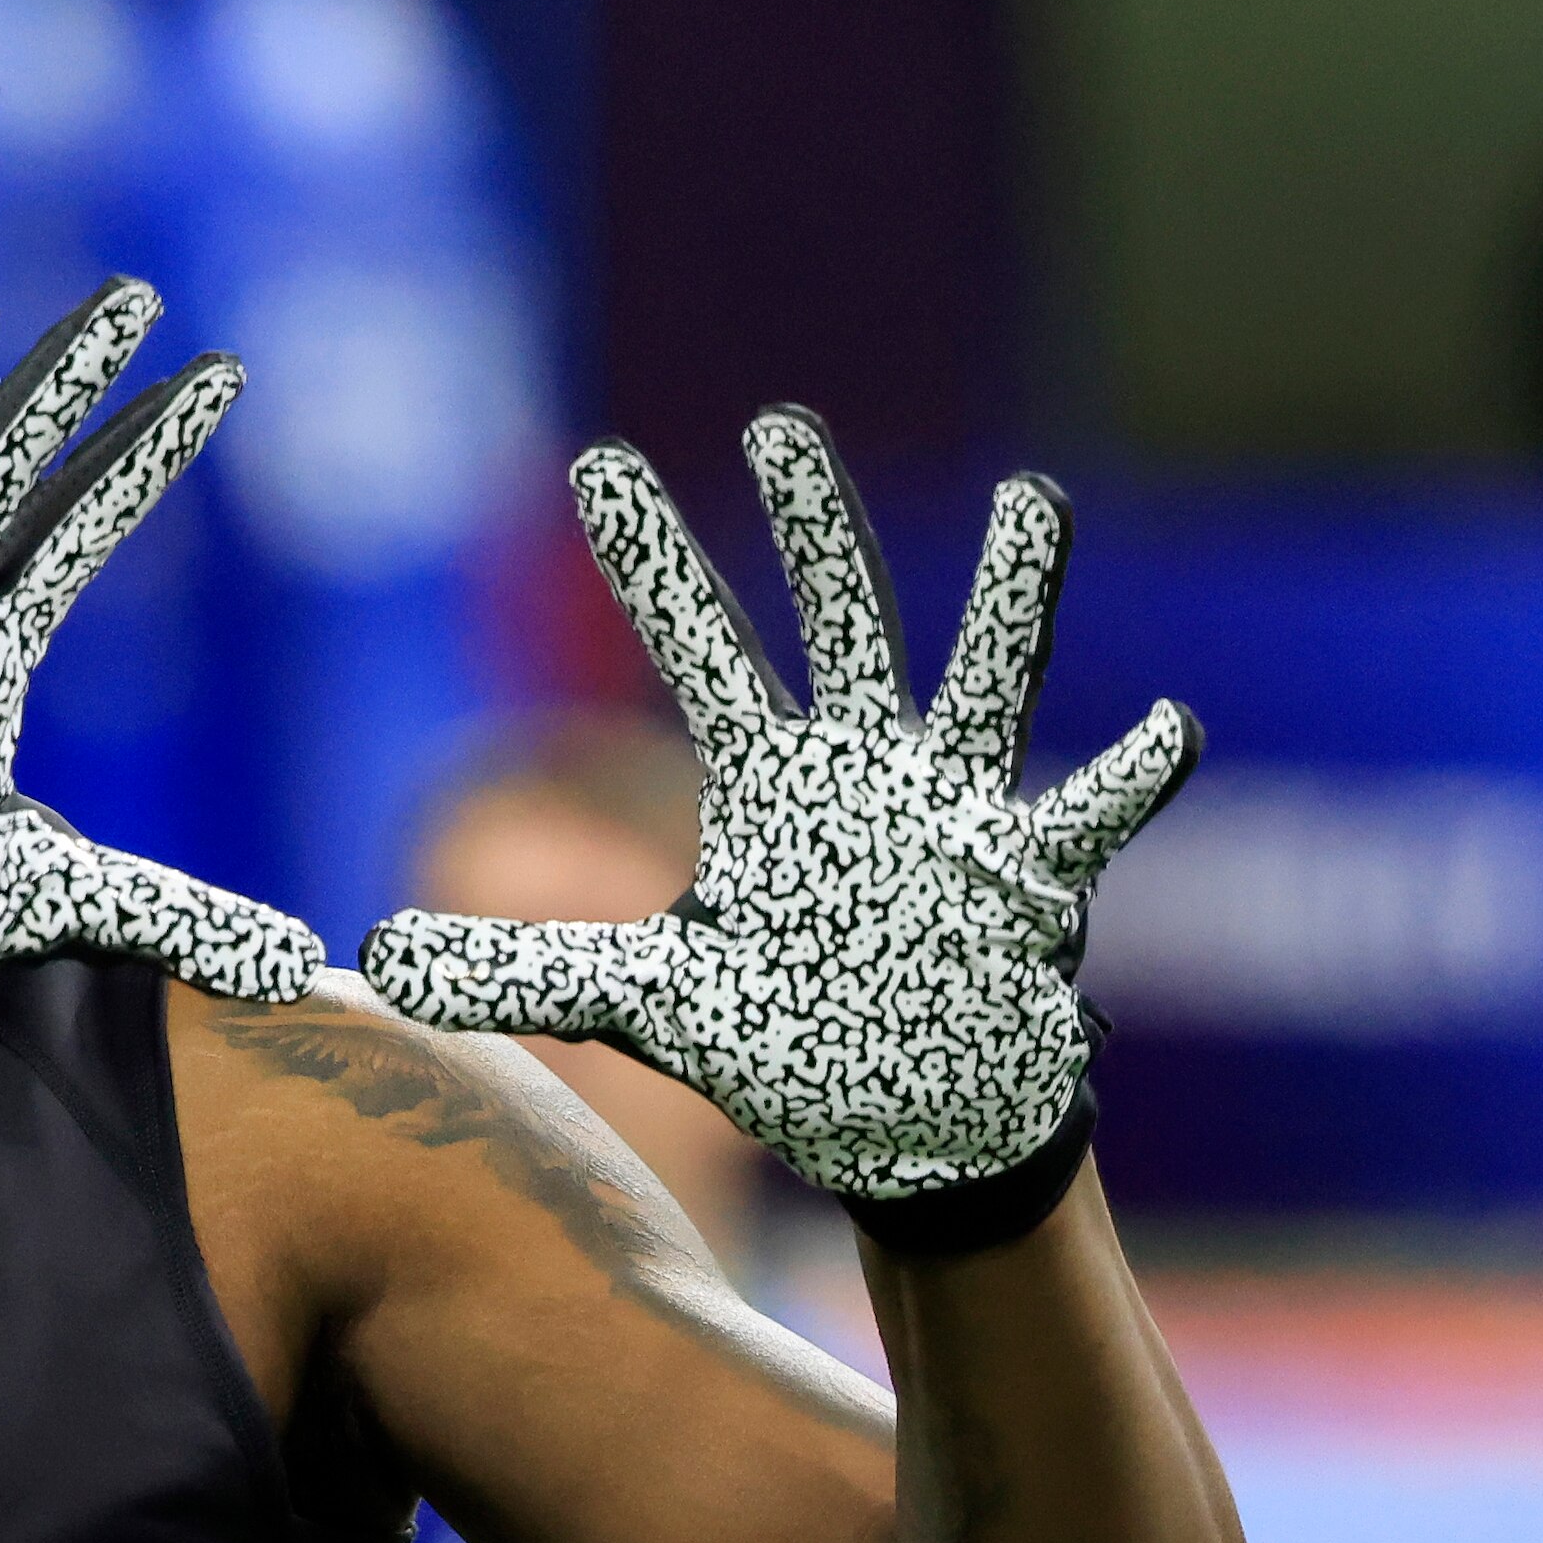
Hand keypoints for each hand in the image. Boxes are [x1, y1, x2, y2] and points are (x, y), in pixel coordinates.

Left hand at [361, 408, 1195, 1228]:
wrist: (917, 1120)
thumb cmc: (795, 1042)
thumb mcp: (647, 1006)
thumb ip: (521, 969)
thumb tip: (374, 954)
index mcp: (774, 781)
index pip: (697, 645)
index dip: (647, 559)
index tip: (593, 461)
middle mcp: (866, 767)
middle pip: (838, 621)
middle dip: (812, 525)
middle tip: (779, 422)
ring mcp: (956, 809)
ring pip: (987, 675)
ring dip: (1014, 593)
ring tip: (1036, 499)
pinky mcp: (1031, 874)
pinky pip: (1095, 813)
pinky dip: (1133, 773)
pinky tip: (1169, 724)